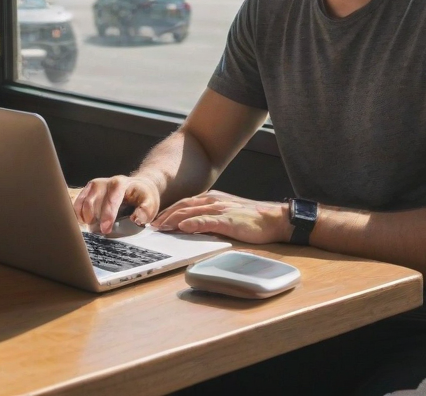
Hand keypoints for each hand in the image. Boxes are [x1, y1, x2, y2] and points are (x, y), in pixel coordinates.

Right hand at [72, 175, 160, 234]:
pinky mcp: (89, 190)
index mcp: (121, 184)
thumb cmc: (143, 197)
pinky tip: (82, 222)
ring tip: (90, 226)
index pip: (112, 198)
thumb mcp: (151, 204)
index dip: (107, 214)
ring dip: (84, 214)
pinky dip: (77, 212)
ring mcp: (96, 185)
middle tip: (96, 231)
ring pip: (84, 199)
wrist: (138, 186)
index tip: (105, 229)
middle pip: (94, 199)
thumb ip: (145, 212)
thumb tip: (136, 219)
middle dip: (93, 216)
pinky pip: (78, 200)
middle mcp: (106, 182)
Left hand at [150, 190, 291, 243]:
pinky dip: (193, 222)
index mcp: (212, 199)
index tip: (155, 221)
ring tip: (159, 227)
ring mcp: (220, 209)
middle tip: (150, 226)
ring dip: (172, 219)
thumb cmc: (252, 220)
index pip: (184, 203)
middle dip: (164, 215)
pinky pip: (207, 220)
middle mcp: (213, 200)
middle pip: (182, 205)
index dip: (168, 211)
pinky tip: (182, 226)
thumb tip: (191, 227)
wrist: (274, 219)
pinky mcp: (228, 220)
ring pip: (190, 211)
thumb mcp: (227, 215)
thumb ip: (210, 218)